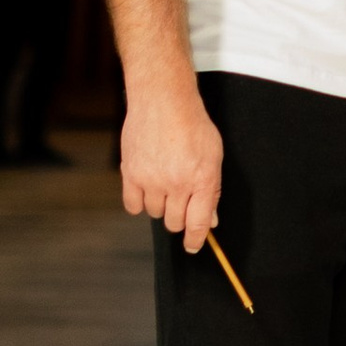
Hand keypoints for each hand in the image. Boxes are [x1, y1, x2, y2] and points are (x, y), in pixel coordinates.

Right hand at [121, 87, 222, 250]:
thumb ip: (212, 189)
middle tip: (180, 198)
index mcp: (202, 179)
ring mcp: (152, 180)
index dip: (195, 240)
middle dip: (179, 216)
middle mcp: (177, 183)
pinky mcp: (131, 174)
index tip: (193, 246)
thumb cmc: (192, 123)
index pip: (198, 224)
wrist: (163, 99)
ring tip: (164, 181)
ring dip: (160, 204)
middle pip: (175, 223)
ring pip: (154, 214)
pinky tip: (146, 186)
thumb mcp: (214, 154)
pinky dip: (139, 201)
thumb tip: (210, 220)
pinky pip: (133, 206)